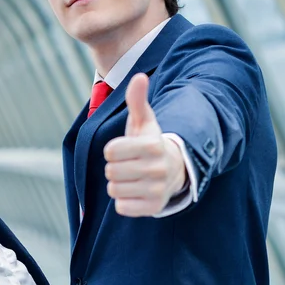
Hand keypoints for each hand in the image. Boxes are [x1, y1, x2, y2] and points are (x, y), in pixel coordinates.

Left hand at [104, 73, 185, 216]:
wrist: (174, 171)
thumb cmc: (150, 144)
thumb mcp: (144, 121)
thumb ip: (136, 100)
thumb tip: (139, 76)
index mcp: (152, 145)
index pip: (110, 150)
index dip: (113, 150)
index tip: (126, 149)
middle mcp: (157, 169)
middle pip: (110, 171)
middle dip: (115, 167)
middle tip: (130, 165)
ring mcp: (157, 190)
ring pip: (114, 189)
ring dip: (118, 184)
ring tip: (133, 178)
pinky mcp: (153, 207)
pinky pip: (121, 207)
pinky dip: (124, 201)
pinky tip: (136, 192)